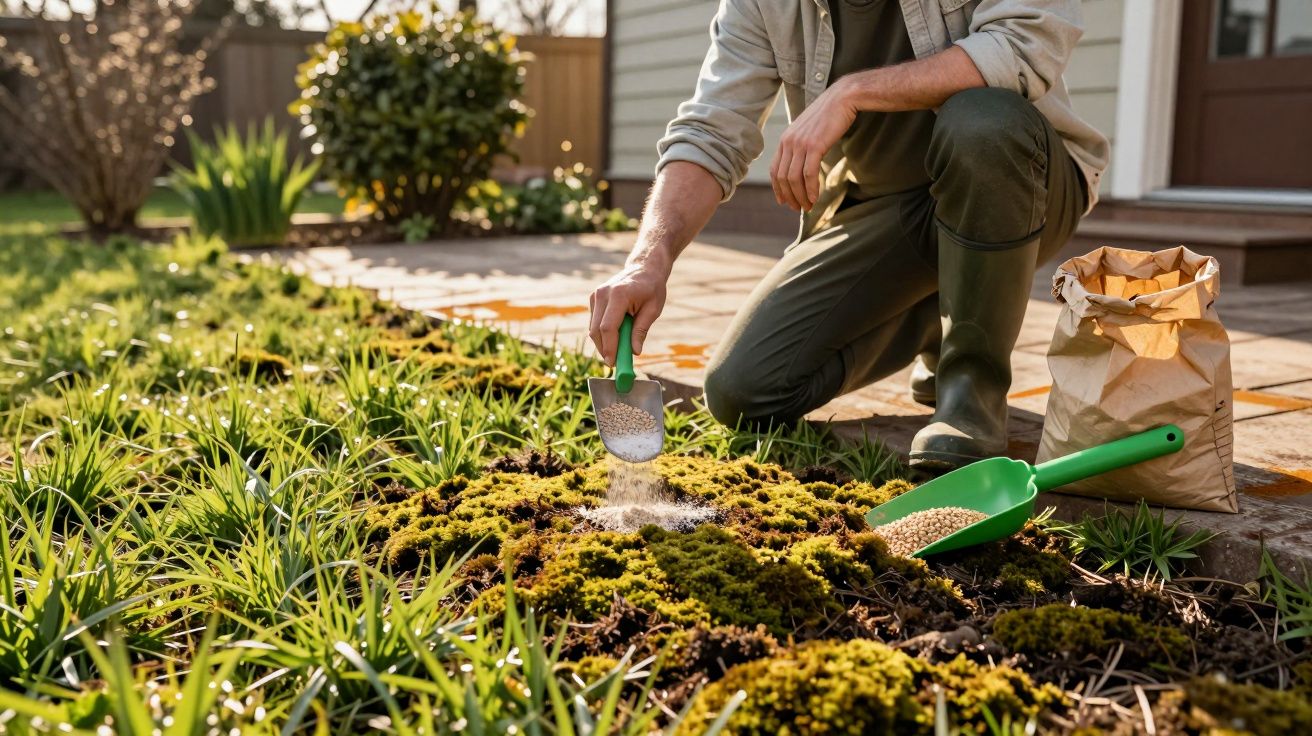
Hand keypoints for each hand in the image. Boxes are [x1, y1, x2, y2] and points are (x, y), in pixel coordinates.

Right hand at [588, 259, 668, 365]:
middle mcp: (602, 294)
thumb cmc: (652, 288)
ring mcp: (595, 295)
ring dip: (603, 343)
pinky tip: (616, 337)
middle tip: (616, 363)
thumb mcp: (653, 309)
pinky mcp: (593, 299)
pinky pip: (594, 322)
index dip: (609, 347)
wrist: (643, 268)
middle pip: (596, 330)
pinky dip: (603, 334)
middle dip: (604, 349)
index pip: (608, 327)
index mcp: (618, 294)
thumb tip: (635, 352)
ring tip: (619, 351)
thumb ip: (641, 330)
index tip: (613, 363)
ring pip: (593, 328)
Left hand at [770, 79, 857, 211]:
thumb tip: (801, 162)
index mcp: (785, 139)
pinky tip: (815, 198)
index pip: (775, 169)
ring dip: (801, 196)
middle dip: (790, 196)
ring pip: (794, 178)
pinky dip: (811, 189)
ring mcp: (800, 143)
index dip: (778, 189)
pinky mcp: (815, 145)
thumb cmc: (829, 115)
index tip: (783, 201)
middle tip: (798, 208)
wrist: (843, 98)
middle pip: (783, 178)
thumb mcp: (808, 130)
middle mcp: (789, 142)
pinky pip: (808, 174)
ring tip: (808, 206)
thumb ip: (801, 145)